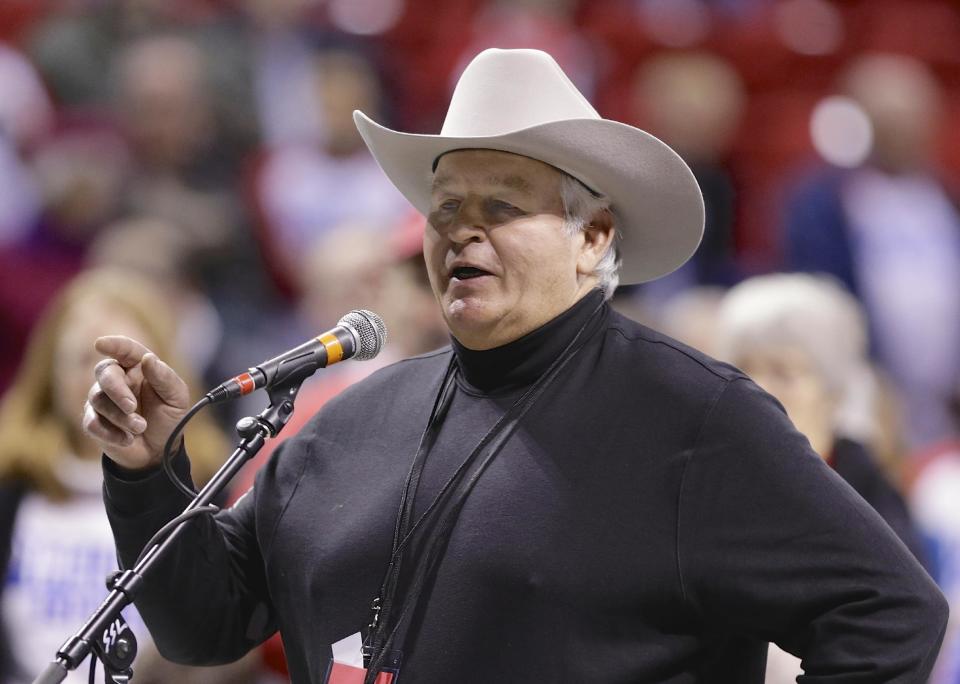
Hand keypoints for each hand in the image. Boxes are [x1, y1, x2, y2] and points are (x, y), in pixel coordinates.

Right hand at [82, 336, 190, 470]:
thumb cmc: (168, 417)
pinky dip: (111, 433)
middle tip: (132, 407)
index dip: (113, 344)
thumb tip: (148, 358)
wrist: (158, 451)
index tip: (100, 344)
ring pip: (98, 400)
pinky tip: (127, 440)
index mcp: (139, 368)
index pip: (125, 349)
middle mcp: (118, 380)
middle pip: (105, 373)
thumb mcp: (176, 398)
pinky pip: (92, 422)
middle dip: (117, 390)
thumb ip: (165, 377)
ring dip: (121, 417)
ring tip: (141, 427)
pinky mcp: (94, 421)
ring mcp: (103, 400)